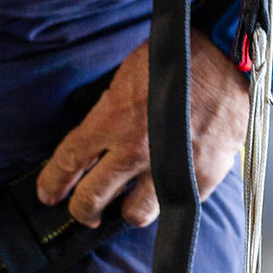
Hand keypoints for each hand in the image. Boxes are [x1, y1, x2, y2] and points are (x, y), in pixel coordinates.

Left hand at [36, 30, 248, 228]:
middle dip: (82, 210)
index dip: (53, 183)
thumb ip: (108, 116)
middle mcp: (134, 150)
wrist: (223, 58)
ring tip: (127, 202)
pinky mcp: (199, 179)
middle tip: (83, 210)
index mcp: (111, 120)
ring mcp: (167, 169)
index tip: (49, 194)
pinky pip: (173, 205)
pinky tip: (164, 187)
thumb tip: (94, 143)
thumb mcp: (125, 81)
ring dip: (126, 210)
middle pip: (92, 199)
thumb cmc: (174, 61)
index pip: (68, 162)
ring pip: (133, 215)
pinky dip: (166, 199)